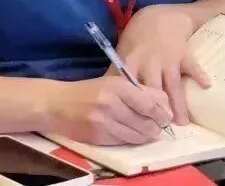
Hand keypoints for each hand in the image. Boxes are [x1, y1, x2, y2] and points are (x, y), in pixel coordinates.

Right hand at [46, 75, 172, 145]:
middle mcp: (111, 102)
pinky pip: (123, 141)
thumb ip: (139, 91)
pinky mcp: (98, 136)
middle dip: (156, 127)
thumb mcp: (113, 83)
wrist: (56, 104)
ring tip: (148, 132)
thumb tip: (166, 105)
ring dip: (146, 136)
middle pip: (146, 121)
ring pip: (137, 134)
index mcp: (117, 85)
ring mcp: (104, 121)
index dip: (162, 113)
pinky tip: (131, 134)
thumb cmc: (88, 91)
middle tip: (158, 127)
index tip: (167, 117)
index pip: (149, 103)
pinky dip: (131, 139)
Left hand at [115, 5, 210, 125]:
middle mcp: (149, 62)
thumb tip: (106, 98)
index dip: (131, 105)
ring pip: (173, 84)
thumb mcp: (123, 52)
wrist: (160, 16)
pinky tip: (206, 85)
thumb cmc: (138, 39)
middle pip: (152, 90)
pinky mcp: (184, 53)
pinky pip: (192, 66)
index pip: (129, 88)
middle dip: (156, 110)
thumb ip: (117, 74)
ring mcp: (168, 58)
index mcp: (131, 63)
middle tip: (160, 127)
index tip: (135, 123)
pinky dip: (199, 75)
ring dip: (178, 104)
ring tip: (182, 123)